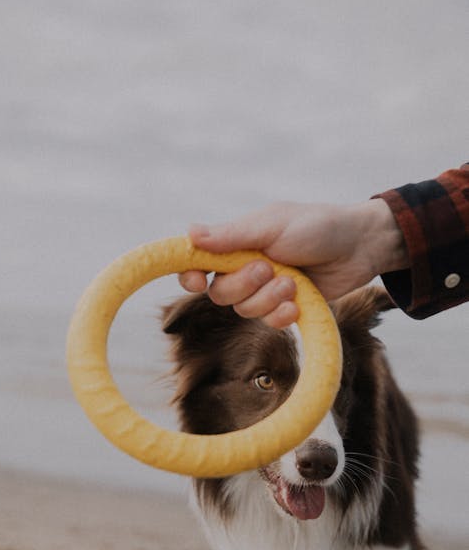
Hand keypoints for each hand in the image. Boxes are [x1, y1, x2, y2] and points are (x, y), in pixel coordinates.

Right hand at [179, 200, 407, 327]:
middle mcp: (245, 268)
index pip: (198, 264)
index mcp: (236, 244)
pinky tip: (297, 303)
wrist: (360, 246)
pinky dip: (282, 315)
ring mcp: (265, 291)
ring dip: (268, 299)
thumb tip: (189, 234)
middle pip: (220, 294)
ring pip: (244, 311)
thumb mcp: (272, 226)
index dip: (191, 276)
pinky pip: (269, 323)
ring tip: (293, 282)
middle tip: (269, 268)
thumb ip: (232, 235)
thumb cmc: (316, 226)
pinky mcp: (285, 308)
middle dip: (244, 285)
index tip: (198, 281)